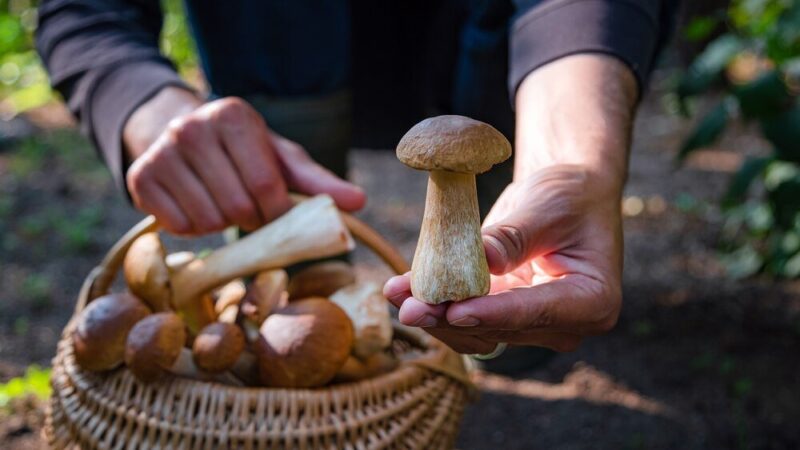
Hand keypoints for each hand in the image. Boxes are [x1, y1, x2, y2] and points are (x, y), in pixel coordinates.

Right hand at [123, 87, 364, 234]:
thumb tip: (360, 202)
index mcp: (234, 116)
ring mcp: (162, 151)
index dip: (276, 211)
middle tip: (246, 206)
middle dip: (250, 218)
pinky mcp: (140, 177)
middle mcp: (192, 127)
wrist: (181, 135)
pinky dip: (193, 227)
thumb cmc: (244, 151)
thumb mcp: (282, 158)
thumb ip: (319, 181)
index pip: (267, 186)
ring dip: (222, 224)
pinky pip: (178, 226)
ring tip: (221, 201)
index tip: (275, 210)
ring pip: (208, 220)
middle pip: (238, 206)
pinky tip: (195, 204)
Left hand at [384, 164, 622, 353]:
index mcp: (592, 301)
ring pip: (476, 332)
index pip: (535, 311)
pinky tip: (403, 290)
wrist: (570, 195)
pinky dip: (437, 306)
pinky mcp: (504, 315)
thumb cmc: (571, 195)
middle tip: (409, 306)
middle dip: (450, 317)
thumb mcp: (547, 207)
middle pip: (500, 329)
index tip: (454, 311)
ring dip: (435, 316)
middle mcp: (564, 324)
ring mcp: (533, 324)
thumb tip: (480, 261)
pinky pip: (467, 318)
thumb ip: (513, 238)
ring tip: (397, 294)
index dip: (491, 313)